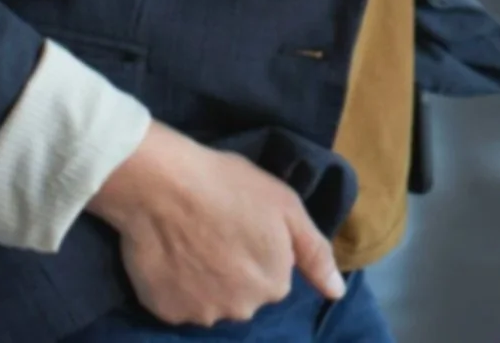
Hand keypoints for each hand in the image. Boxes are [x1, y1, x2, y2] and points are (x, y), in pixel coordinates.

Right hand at [89, 124, 344, 325]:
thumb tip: (337, 293)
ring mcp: (201, 314)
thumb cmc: (229, 186)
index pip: (274, 275)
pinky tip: (171, 255)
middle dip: (235, 270)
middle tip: (216, 232)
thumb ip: (315, 255)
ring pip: (211, 301)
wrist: (162, 184)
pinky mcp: (165, 312)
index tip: (242, 223)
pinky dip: (176, 286)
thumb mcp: (287, 207)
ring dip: (206, 281)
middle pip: (243, 293)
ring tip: (191, 242)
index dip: (259, 248)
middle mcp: (242, 310)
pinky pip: (177, 303)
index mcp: (274, 284)